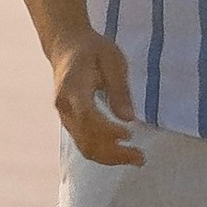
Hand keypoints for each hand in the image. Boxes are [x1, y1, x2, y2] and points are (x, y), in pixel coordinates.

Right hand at [49, 33, 142, 163]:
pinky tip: (121, 153)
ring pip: (84, 146)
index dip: (107, 130)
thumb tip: (128, 118)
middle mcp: (65, 107)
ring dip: (110, 158)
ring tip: (136, 159)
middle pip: (86, 139)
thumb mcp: (112, 60)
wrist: (67, 47)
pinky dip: (103, 153)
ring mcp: (65, 117)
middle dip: (114, 153)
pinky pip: (83, 143)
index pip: (88, 116)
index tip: (129, 134)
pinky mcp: (70, 122)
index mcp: (73, 88)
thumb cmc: (93, 50)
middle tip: (141, 157)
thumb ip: (119, 89)